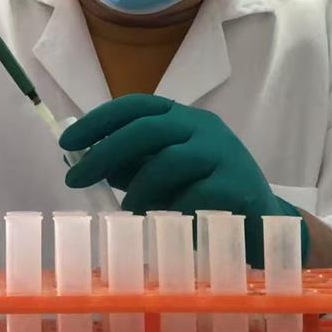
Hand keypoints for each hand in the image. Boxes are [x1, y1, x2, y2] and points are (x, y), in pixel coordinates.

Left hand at [59, 94, 306, 267]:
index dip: (100, 120)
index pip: (137, 105)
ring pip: (166, 163)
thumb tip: (84, 161)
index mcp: (185, 119)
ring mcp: (224, 153)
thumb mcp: (164, 176)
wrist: (264, 223)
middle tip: (75, 178)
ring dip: (138, 192)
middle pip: (146, 129)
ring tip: (129, 213)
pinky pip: (190, 197)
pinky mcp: (238, 185)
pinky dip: (171, 213)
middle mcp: (205, 127)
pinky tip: (169, 226)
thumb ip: (131, 166)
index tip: (68, 142)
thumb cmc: (205, 196)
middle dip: (104, 153)